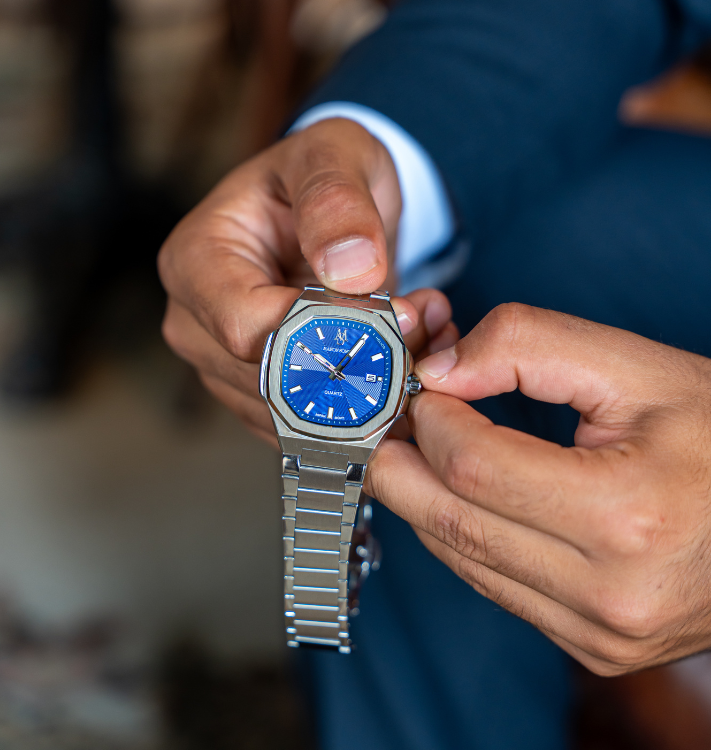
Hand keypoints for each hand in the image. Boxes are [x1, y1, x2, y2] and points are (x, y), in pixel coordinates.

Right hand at [159, 118, 457, 446]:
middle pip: (274, 383)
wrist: (327, 210)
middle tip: (425, 321)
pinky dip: (368, 405)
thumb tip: (350, 268)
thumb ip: (336, 201)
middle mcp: (196, 325)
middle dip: (361, 364)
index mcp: (196, 263)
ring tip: (422, 330)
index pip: (247, 330)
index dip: (327, 333)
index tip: (397, 311)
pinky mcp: (257, 396)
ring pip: (299, 416)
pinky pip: (312, 426)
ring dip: (373, 388)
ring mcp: (223, 368)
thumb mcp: (334, 155)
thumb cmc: (321, 175)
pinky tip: (404, 358)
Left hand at [365, 303, 710, 674]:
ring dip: (422, 497)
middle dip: (398, 462)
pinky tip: (459, 493)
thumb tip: (442, 371)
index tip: (427, 387)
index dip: (432, 417)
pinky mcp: (588, 644)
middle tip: (385, 421)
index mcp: (627, 516)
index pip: (473, 466)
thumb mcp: (637, 368)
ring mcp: (596, 632)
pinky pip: (490, 584)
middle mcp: (609, 593)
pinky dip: (459, 533)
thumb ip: (531, 345)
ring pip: (458, 557)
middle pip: (449, 521)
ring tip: (418, 447)